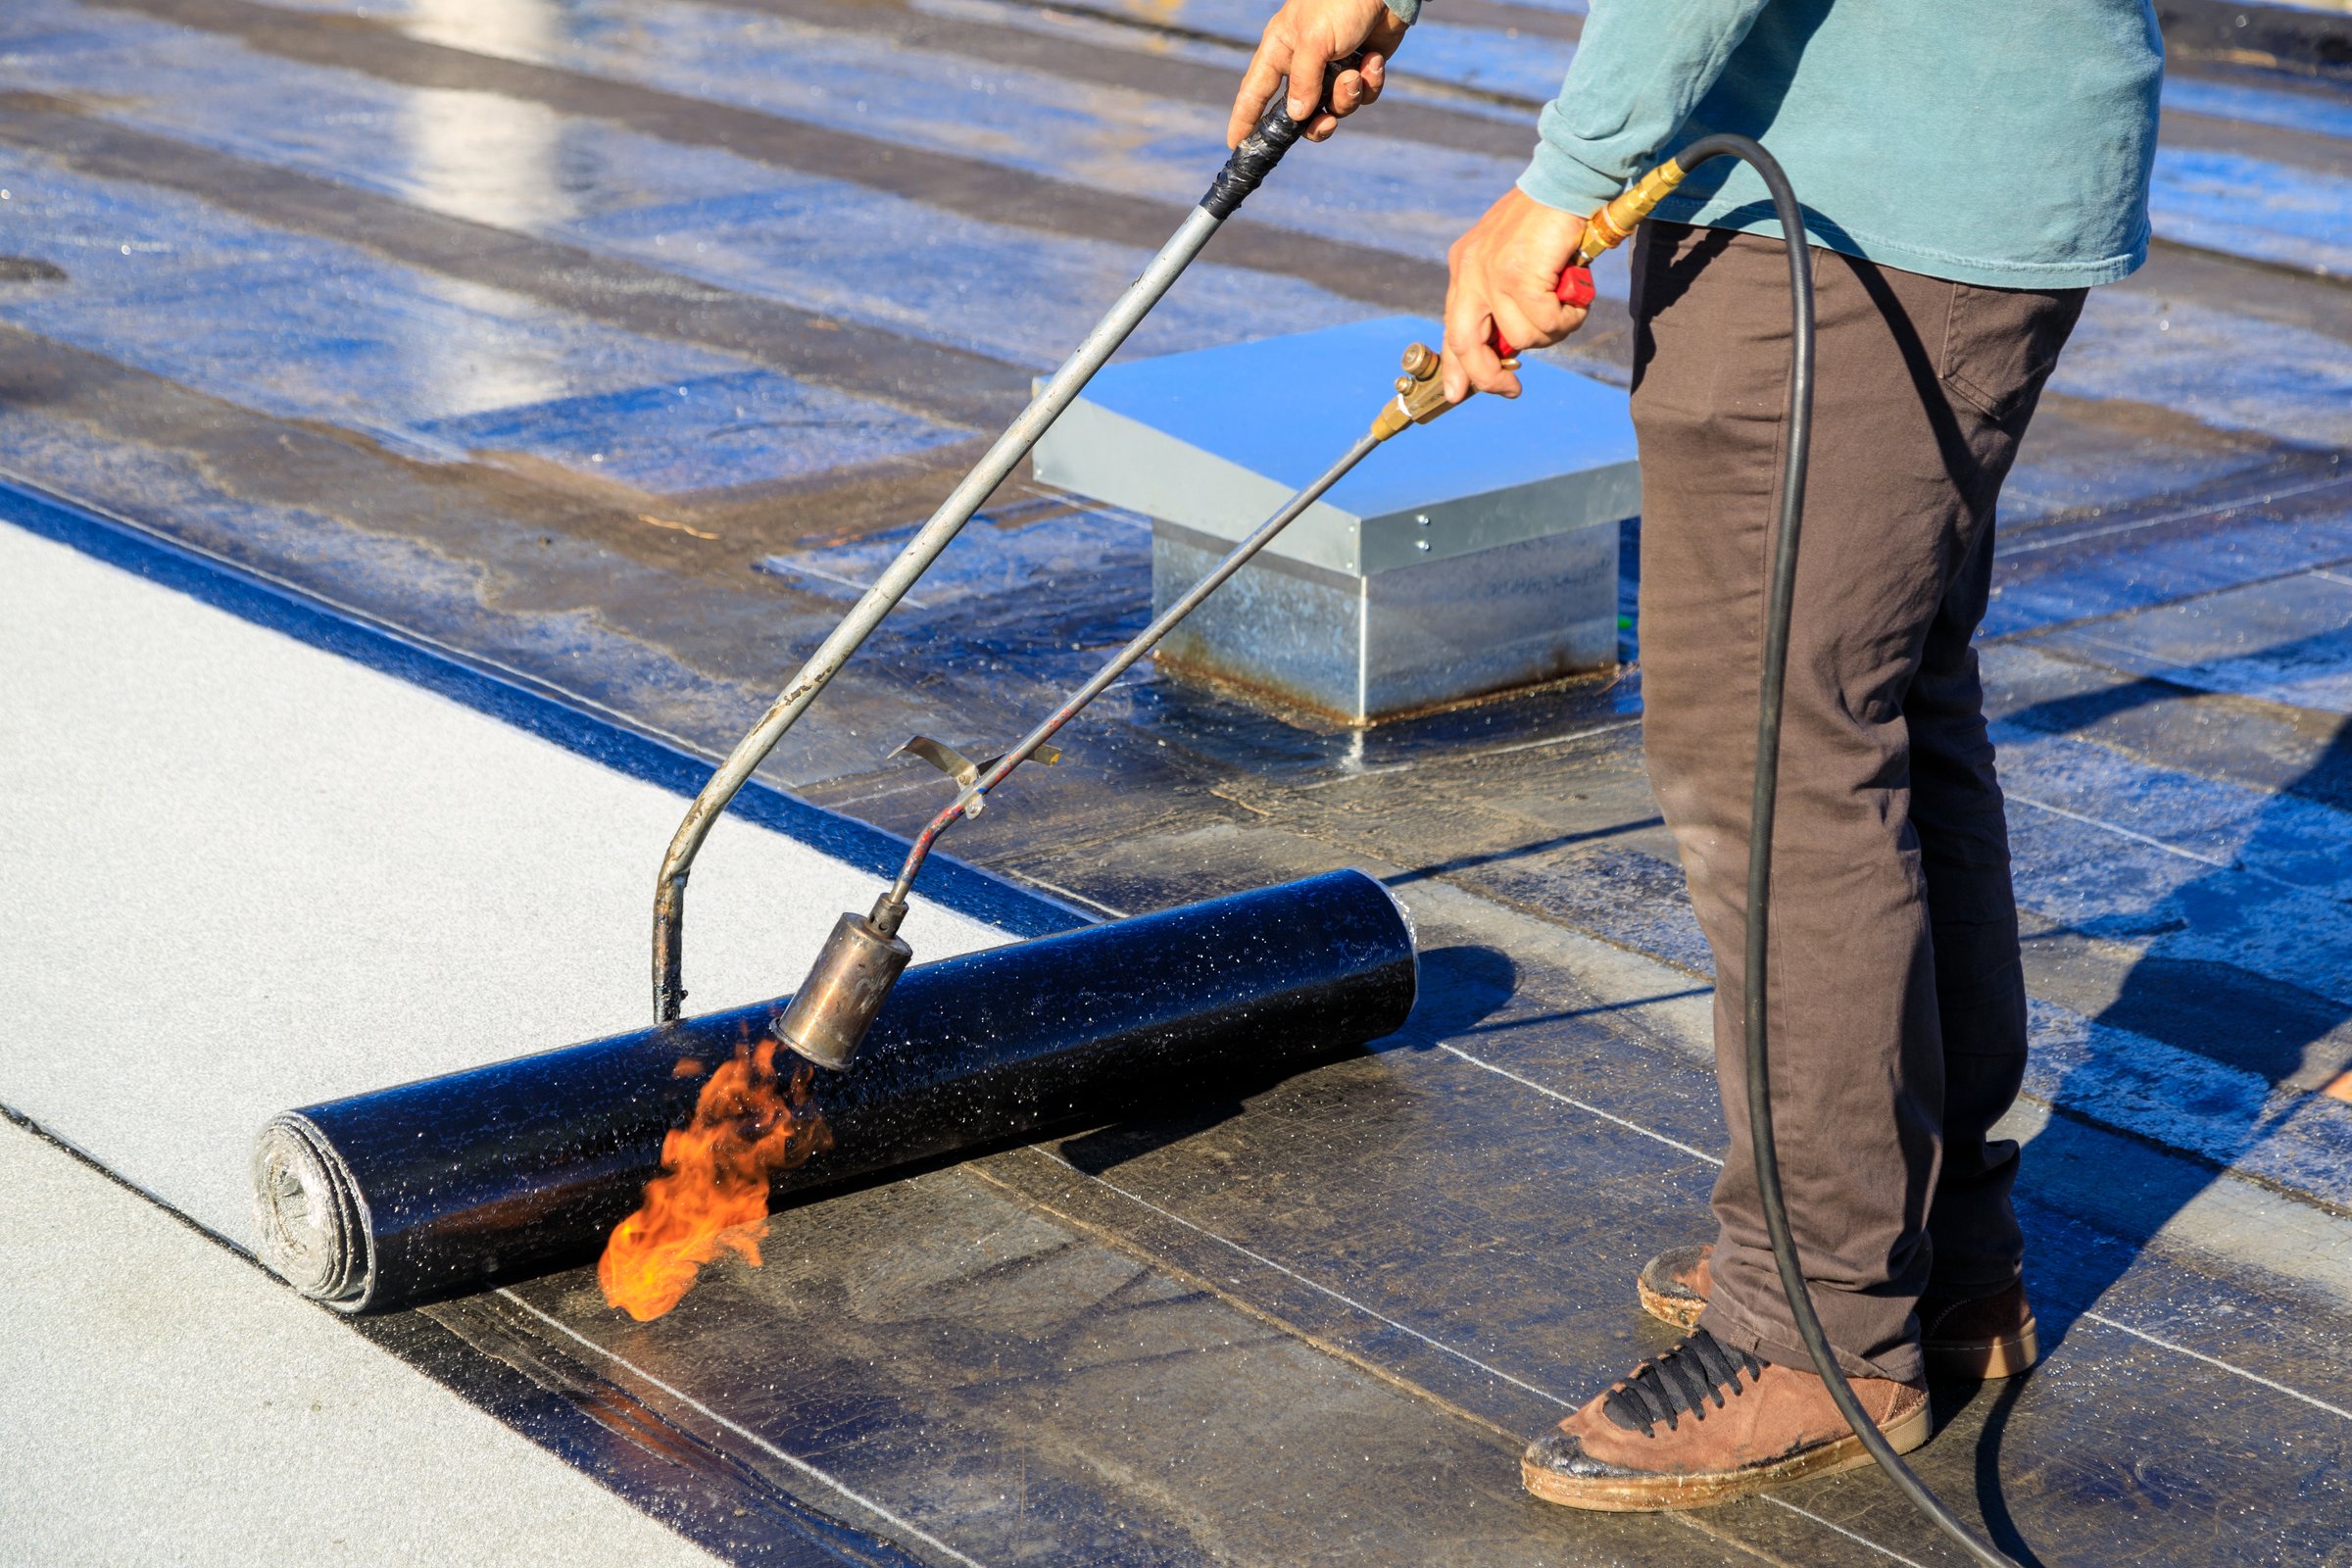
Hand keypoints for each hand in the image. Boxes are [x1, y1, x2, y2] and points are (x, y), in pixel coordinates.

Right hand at [1227, 0, 1406, 146]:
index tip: (1235, 145)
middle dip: (1316, 122)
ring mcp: (1332, 69)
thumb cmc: (1340, 3)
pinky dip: (1370, 82)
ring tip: (1356, 73)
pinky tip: (1374, 60)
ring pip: (1335, 108)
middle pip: (1299, 114)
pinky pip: (1362, 95)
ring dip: (1348, 96)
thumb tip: (1297, 117)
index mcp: (1279, 51)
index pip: (1254, 92)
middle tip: (1326, 122)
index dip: (1244, 120)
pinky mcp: (1360, 69)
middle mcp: (1303, 64)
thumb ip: (1303, 81)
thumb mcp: (1314, 42)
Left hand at [1442, 187, 1590, 401]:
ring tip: (1568, 303)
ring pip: (1520, 338)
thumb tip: (1508, 347)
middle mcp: (1470, 269)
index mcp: (1465, 265)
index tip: (1455, 394)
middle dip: (1487, 376)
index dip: (1455, 367)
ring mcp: (1491, 273)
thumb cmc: (1551, 219)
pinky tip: (1575, 293)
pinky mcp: (1518, 275)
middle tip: (1510, 388)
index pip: (1451, 327)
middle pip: (1465, 344)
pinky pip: (1545, 323)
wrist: (1570, 179)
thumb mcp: (1516, 259)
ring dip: (1553, 331)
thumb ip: (1504, 297)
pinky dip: (1568, 318)